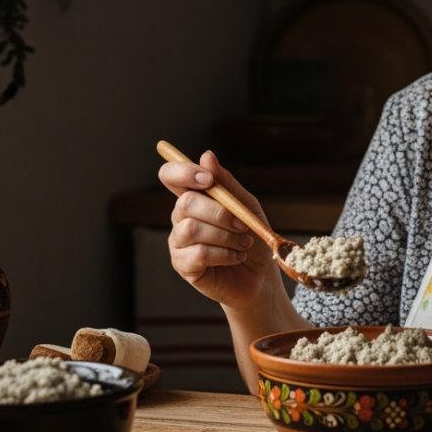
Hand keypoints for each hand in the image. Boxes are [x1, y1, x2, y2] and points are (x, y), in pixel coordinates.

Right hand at [158, 151, 284, 310]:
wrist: (260, 276)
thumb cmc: (252, 237)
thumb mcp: (246, 206)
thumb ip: (227, 183)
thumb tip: (206, 156)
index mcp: (194, 197)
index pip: (170, 175)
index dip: (183, 172)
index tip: (208, 180)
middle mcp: (181, 217)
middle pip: (185, 202)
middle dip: (220, 212)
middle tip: (243, 224)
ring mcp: (179, 242)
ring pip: (192, 229)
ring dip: (225, 236)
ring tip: (244, 243)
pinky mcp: (183, 265)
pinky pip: (198, 254)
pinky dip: (224, 254)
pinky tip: (236, 257)